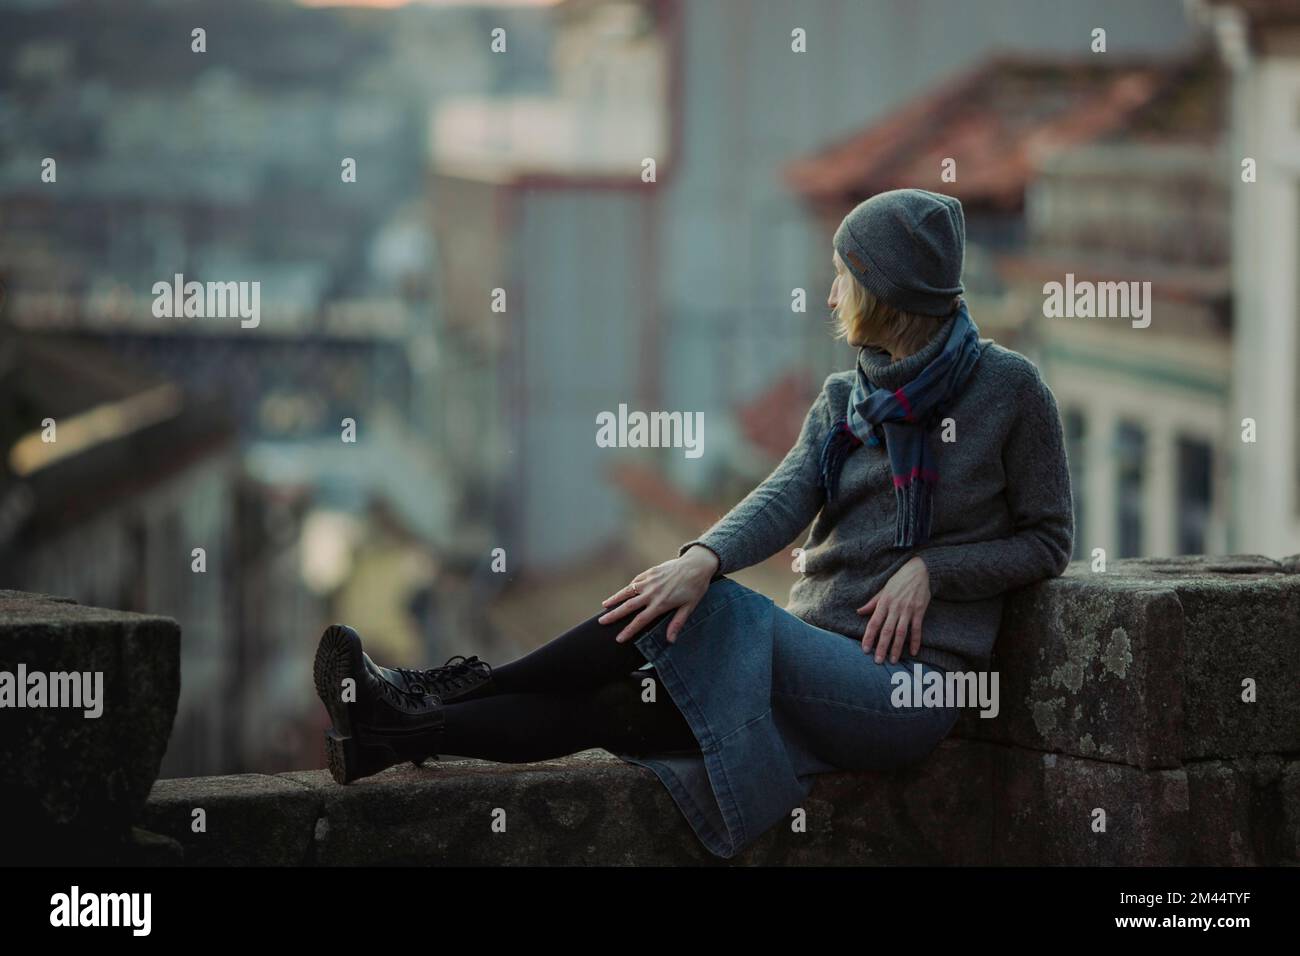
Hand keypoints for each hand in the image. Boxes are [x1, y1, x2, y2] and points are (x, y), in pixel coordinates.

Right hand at [598, 545, 719, 643]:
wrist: (697, 564)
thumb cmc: (695, 587)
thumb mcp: (689, 607)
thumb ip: (677, 623)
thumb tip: (670, 640)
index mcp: (661, 604)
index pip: (640, 621)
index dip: (628, 630)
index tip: (618, 638)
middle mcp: (652, 593)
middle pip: (628, 607)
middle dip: (613, 616)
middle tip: (601, 622)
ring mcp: (649, 581)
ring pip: (628, 592)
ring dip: (615, 599)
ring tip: (604, 606)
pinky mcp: (650, 572)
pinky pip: (636, 582)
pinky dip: (627, 588)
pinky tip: (622, 593)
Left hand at [856, 556, 930, 663]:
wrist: (919, 570)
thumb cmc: (899, 580)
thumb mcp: (883, 589)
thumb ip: (872, 603)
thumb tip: (859, 612)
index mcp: (884, 602)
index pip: (874, 622)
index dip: (869, 637)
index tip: (865, 649)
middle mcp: (895, 608)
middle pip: (886, 630)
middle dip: (881, 647)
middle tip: (878, 661)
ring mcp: (908, 610)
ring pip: (901, 632)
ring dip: (896, 647)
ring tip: (892, 660)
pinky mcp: (919, 611)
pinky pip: (917, 629)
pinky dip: (915, 641)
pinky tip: (913, 652)